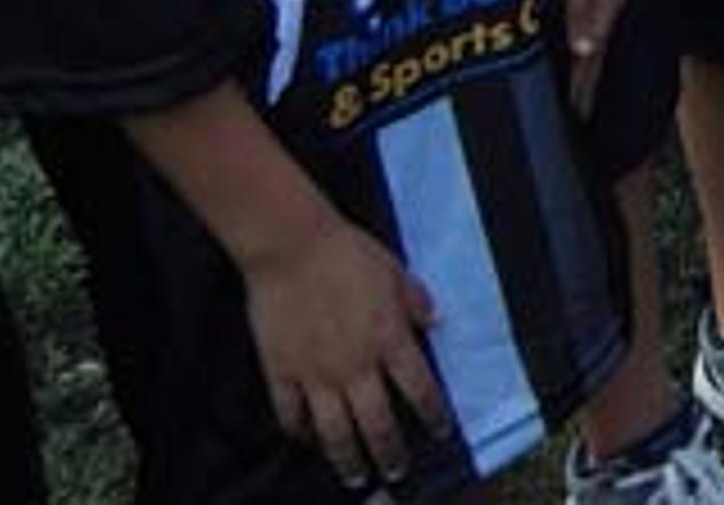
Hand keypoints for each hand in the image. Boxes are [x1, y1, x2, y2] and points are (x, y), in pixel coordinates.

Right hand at [240, 211, 447, 489]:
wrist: (292, 245)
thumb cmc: (348, 252)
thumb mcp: (395, 271)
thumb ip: (416, 301)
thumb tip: (436, 321)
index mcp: (390, 340)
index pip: (420, 390)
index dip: (434, 415)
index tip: (442, 432)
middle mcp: (356, 365)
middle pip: (378, 424)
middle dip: (390, 454)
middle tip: (396, 473)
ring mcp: (316, 373)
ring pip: (334, 431)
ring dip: (347, 459)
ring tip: (355, 478)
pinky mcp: (281, 371)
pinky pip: (290, 413)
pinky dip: (298, 431)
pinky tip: (305, 439)